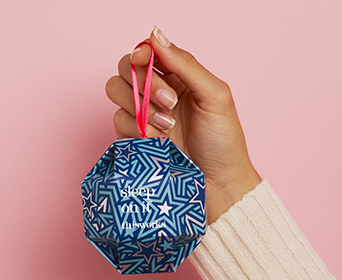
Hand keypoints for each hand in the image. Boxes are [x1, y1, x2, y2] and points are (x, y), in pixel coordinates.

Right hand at [105, 27, 261, 223]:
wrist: (217, 183)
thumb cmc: (223, 140)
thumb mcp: (214, 95)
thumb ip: (185, 63)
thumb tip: (156, 35)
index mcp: (180, 76)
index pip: (147, 53)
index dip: (141, 54)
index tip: (144, 62)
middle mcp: (158, 92)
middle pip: (126, 70)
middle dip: (143, 84)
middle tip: (169, 103)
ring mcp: (144, 115)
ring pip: (117, 94)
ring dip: (140, 108)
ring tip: (168, 127)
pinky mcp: (134, 138)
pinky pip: (118, 122)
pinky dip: (136, 130)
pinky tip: (159, 141)